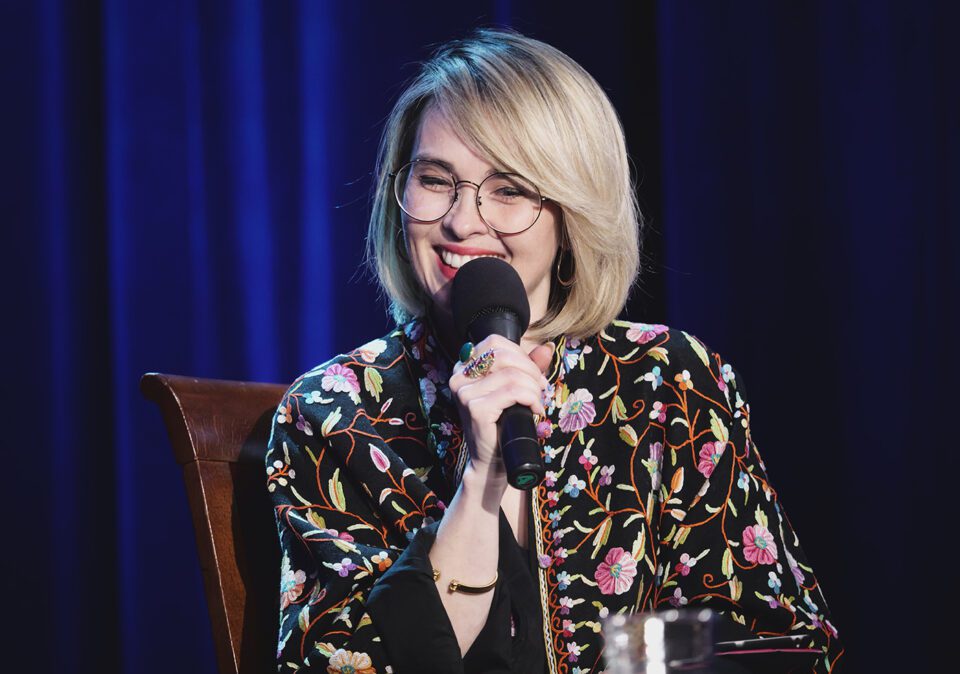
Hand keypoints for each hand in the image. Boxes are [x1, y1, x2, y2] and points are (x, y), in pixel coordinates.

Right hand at [449, 335, 552, 476]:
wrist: (492, 461)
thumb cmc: (502, 424)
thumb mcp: (516, 389)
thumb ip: (528, 367)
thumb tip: (547, 347)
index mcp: (464, 367)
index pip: (495, 342)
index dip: (520, 354)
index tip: (533, 374)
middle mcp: (459, 376)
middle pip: (503, 355)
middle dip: (530, 370)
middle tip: (540, 389)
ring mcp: (464, 392)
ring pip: (511, 375)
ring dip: (533, 388)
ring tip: (537, 403)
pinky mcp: (475, 408)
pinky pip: (512, 392)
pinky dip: (531, 399)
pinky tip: (534, 411)